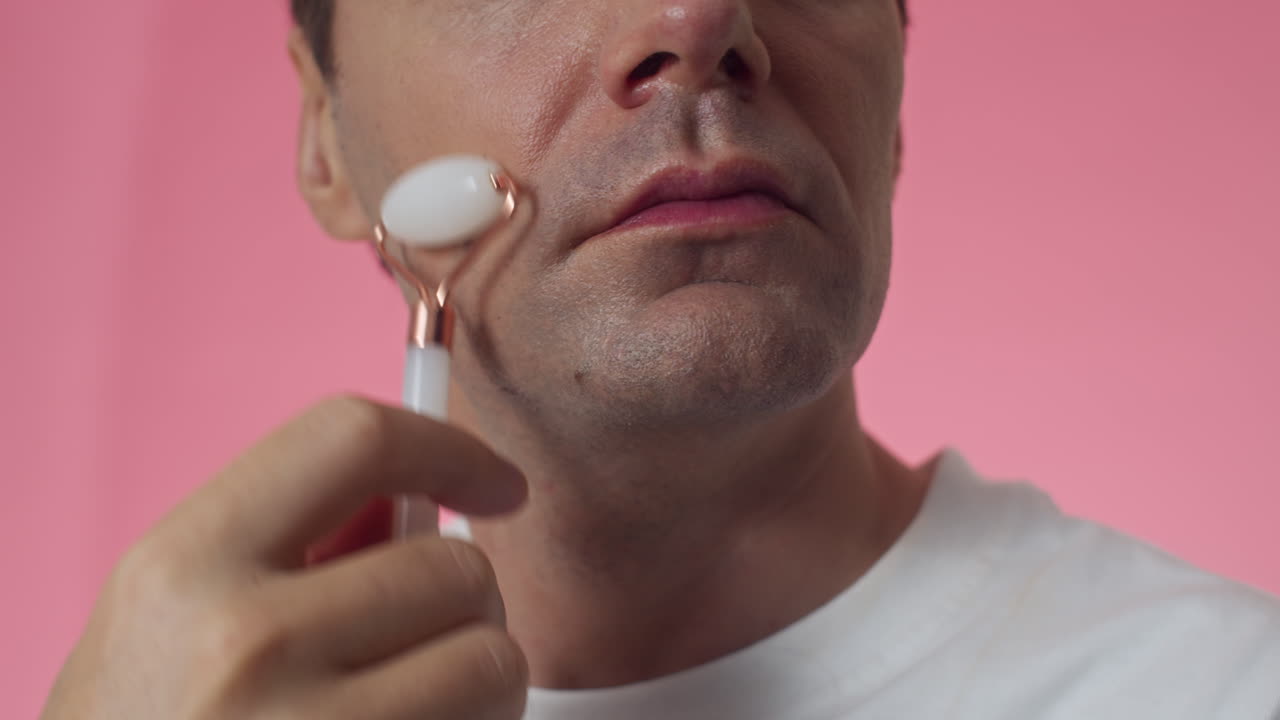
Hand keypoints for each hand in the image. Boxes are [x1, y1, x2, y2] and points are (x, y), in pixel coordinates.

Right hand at [41, 396, 528, 719]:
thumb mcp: (171, 610)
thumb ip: (288, 538)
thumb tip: (422, 495)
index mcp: (187, 564)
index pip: (354, 440)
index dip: (447, 449)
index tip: (493, 484)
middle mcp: (244, 644)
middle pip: (453, 567)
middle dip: (464, 600)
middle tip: (425, 637)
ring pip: (491, 660)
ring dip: (479, 680)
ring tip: (418, 701)